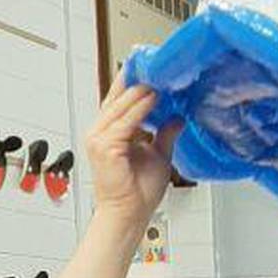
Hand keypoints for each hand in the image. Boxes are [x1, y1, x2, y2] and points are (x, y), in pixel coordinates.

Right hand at [85, 75, 178, 229]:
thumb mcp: (159, 156)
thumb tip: (178, 118)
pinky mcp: (104, 146)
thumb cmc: (138, 192)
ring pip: (120, 105)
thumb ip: (165, 135)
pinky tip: (154, 96)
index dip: (134, 82)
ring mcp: (99, 138)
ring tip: (157, 76)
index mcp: (110, 132)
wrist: (129, 215)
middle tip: (153, 62)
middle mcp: (100, 132)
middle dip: (136, 79)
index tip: (150, 67)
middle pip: (117, 96)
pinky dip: (140, 107)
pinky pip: (125, 120)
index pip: (120, 99)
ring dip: (140, 89)